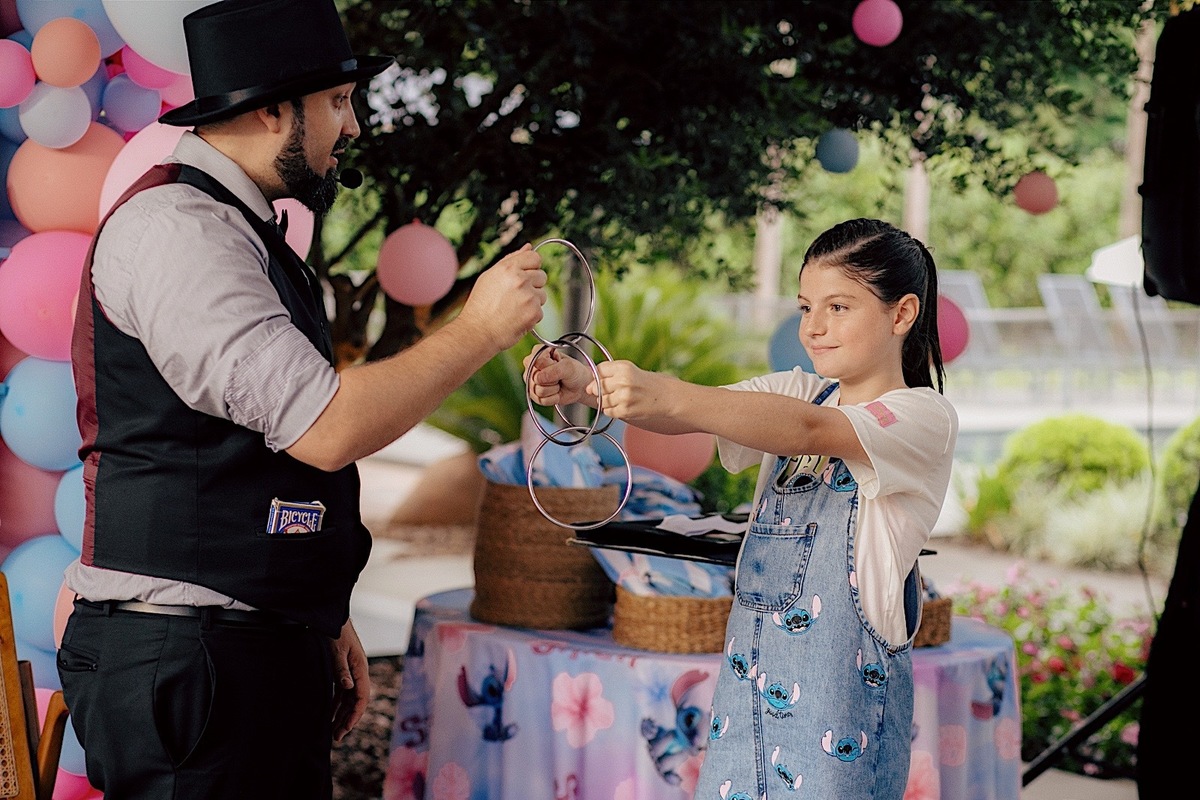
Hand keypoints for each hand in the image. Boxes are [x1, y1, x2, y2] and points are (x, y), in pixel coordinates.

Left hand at [329, 619, 370, 741]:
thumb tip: (348, 688)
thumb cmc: (337, 633)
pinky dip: (335, 705)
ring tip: (332, 731)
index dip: (355, 714)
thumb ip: (342, 670)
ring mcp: (351, 673)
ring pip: (348, 699)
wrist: (333, 620)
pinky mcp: (343, 671)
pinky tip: (328, 715)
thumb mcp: (337, 652)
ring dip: (341, 715)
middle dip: (347, 720)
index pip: (361, 697)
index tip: (345, 728)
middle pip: (355, 702)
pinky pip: (341, 693)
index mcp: (360, 669)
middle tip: (336, 737)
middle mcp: (358, 673)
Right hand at [458, 244, 546, 349]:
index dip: (531, 267)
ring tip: (513, 308)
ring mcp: (529, 297)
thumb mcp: (490, 276)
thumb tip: (529, 247)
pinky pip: (540, 311)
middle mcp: (520, 280)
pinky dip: (531, 316)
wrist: (477, 331)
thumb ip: (511, 260)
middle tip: (514, 297)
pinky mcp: (534, 313)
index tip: (525, 276)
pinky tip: (516, 318)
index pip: (535, 257)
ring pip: (542, 295)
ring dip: (532, 301)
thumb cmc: (481, 305)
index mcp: (508, 268)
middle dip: (532, 285)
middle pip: (542, 276)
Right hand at [523, 345, 595, 407]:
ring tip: (558, 383)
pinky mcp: (534, 394)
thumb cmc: (575, 372)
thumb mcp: (568, 367)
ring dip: (553, 389)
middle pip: (535, 378)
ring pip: (538, 391)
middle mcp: (531, 366)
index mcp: (538, 353)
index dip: (548, 366)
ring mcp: (531, 381)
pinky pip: (541, 400)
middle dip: (552, 380)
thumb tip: (538, 378)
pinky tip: (556, 392)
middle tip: (559, 376)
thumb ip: (553, 370)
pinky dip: (553, 398)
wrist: (580, 386)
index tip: (557, 363)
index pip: (536, 361)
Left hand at [587, 360, 676, 423]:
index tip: (604, 380)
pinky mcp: (625, 410)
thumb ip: (612, 374)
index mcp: (624, 367)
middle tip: (613, 392)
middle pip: (597, 386)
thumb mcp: (632, 371)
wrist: (669, 399)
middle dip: (600, 390)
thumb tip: (589, 385)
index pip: (598, 370)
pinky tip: (624, 406)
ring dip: (607, 402)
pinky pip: (608, 411)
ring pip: (601, 400)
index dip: (599, 376)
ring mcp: (623, 397)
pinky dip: (612, 410)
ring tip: (621, 399)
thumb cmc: (651, 385)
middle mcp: (623, 380)